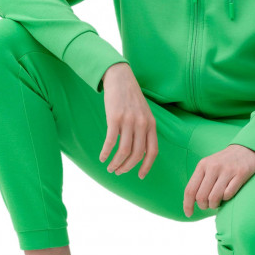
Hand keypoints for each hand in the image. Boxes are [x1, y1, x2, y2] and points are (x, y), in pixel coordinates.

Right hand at [98, 63, 158, 178]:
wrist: (120, 78)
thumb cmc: (131, 97)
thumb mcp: (144, 113)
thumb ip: (144, 130)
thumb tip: (139, 153)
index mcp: (151, 124)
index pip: (152, 151)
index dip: (146, 166)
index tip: (140, 176)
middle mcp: (142, 124)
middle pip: (136, 154)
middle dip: (127, 167)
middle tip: (119, 172)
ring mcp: (129, 121)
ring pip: (123, 151)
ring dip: (116, 163)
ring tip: (110, 168)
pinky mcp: (114, 118)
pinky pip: (111, 141)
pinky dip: (106, 152)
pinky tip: (102, 157)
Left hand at [183, 144, 254, 216]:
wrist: (246, 148)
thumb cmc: (224, 162)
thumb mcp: (209, 165)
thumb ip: (200, 180)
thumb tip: (192, 201)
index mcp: (203, 165)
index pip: (190, 189)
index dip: (187, 205)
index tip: (188, 214)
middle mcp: (213, 167)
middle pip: (201, 197)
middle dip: (204, 206)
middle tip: (209, 205)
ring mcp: (227, 170)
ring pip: (214, 198)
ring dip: (215, 205)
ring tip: (218, 202)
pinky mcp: (240, 174)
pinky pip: (228, 194)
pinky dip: (226, 199)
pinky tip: (228, 195)